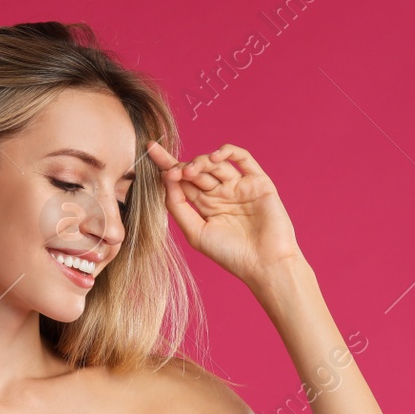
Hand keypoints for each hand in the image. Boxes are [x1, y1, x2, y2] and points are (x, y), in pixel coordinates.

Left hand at [145, 141, 304, 285]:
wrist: (265, 264)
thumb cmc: (230, 254)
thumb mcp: (195, 232)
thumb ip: (177, 206)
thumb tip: (165, 178)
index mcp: (204, 206)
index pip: (182, 180)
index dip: (166, 164)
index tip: (150, 150)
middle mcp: (220, 194)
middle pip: (196, 169)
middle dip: (181, 165)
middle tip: (172, 171)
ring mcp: (239, 186)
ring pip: (215, 163)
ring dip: (200, 161)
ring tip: (191, 171)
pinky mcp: (258, 182)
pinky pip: (243, 158)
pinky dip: (228, 152)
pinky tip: (215, 157)